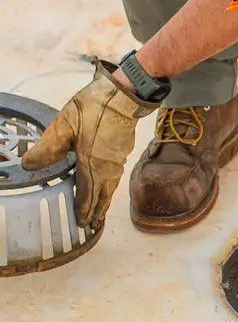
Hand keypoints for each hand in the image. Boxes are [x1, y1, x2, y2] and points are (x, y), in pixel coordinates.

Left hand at [22, 61, 157, 229]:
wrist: (125, 96)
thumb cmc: (95, 108)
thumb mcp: (64, 125)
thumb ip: (47, 147)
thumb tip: (28, 164)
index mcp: (91, 164)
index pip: (86, 193)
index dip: (82, 208)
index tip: (80, 222)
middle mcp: (107, 167)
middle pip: (102, 196)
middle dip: (96, 212)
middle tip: (93, 225)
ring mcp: (117, 160)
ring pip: (111, 187)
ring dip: (105, 201)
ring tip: (102, 212)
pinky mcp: (123, 151)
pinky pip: (116, 177)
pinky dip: (111, 187)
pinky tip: (108, 185)